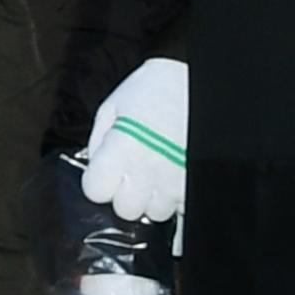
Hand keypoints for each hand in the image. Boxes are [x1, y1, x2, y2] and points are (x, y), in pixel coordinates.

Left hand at [81, 58, 188, 224]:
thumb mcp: (116, 103)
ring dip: (154, 197)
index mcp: (120, 149)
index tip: (105, 173)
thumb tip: (92, 163)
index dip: (98, 182)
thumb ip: (98, 137)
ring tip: (159, 172)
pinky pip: (182, 208)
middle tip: (133, 174)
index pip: (95, 190)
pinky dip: (177, 198)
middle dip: (126, 194)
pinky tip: (175, 179)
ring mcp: (174, 181)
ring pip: (156, 212)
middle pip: (125, 209)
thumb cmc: (156, 87)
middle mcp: (145, 170)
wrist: (201, 82)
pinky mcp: (196, 183)